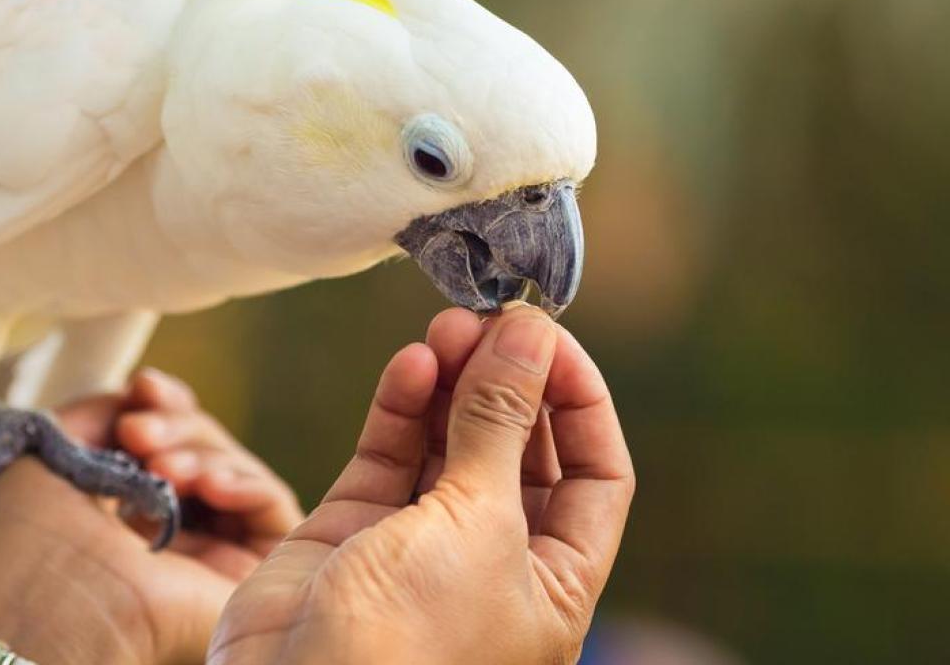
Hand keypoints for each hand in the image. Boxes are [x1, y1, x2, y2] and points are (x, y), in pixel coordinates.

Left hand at [0, 369, 303, 664]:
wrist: (44, 611)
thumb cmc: (28, 542)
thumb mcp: (56, 452)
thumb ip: (102, 411)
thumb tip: (140, 393)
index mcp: (128, 511)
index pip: (173, 442)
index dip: (166, 407)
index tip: (142, 385)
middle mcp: (173, 533)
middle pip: (207, 449)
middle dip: (177, 427)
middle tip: (136, 432)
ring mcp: (213, 555)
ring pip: (237, 471)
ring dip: (201, 455)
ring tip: (158, 468)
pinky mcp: (249, 574)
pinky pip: (274, 507)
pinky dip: (245, 483)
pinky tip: (208, 487)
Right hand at [210, 306, 635, 664]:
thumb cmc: (408, 644)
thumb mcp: (478, 524)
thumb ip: (500, 422)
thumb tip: (531, 334)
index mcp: (556, 586)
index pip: (596, 474)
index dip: (579, 399)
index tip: (549, 335)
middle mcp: (494, 567)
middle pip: (519, 451)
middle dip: (507, 381)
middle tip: (486, 317)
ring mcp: (420, 550)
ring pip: (448, 446)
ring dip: (453, 384)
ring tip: (445, 326)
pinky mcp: (353, 537)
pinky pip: (389, 459)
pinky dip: (400, 409)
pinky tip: (412, 364)